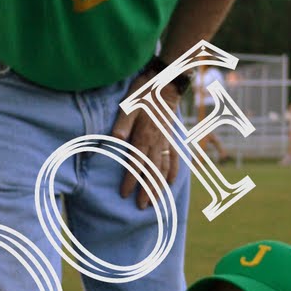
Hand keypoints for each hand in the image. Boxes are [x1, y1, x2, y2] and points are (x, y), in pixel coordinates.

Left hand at [110, 83, 181, 209]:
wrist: (165, 83)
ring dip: (159, 185)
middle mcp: (156, 142)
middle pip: (151, 171)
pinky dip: (173, 171)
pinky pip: (174, 158)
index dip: (130, 180)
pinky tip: (171, 182)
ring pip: (163, 168)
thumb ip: (123, 123)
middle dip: (146, 190)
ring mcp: (165, 141)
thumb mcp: (128, 105)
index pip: (135, 164)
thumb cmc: (143, 93)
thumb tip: (115, 138)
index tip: (125, 195)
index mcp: (143, 136)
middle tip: (142, 207)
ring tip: (157, 201)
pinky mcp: (171, 137)